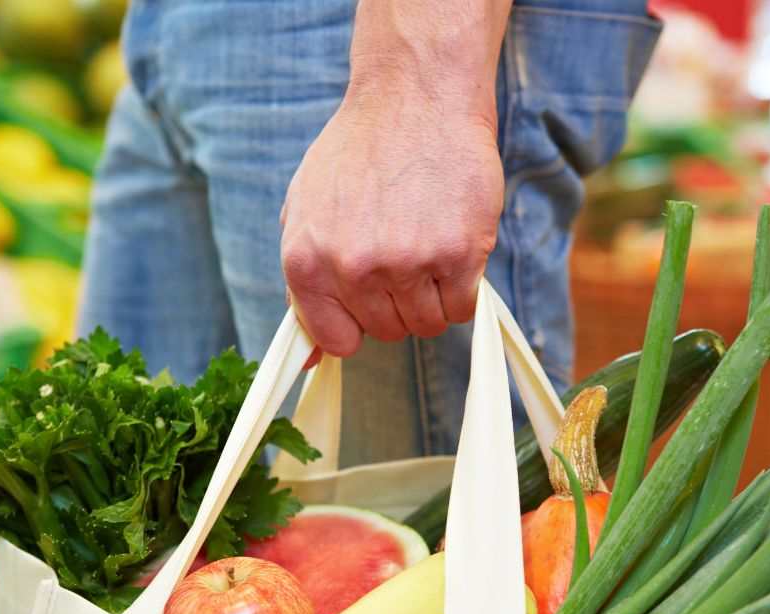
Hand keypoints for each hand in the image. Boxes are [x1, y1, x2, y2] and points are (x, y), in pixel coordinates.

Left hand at [280, 79, 502, 356]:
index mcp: (307, 261)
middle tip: (405, 251)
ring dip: (433, 295)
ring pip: (427, 324)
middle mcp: (353, 268)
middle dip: (399, 301)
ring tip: (428, 243)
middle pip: (388, 332)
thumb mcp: (306, 210)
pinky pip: (462, 308)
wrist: (415, 97)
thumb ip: (306, 284)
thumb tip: (308, 360)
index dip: (358, 324)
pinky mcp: (457, 255)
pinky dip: (463, 287)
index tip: (371, 300)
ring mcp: (407, 264)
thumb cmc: (360, 152)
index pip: (335, 340)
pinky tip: (453, 244)